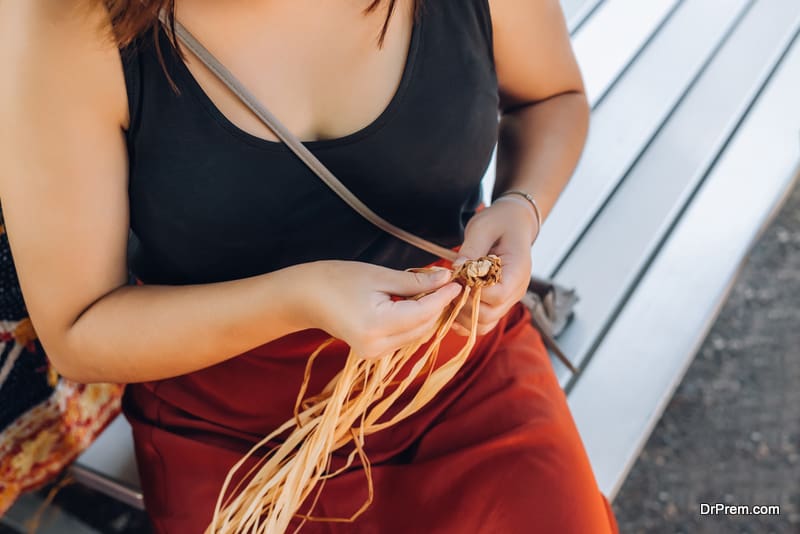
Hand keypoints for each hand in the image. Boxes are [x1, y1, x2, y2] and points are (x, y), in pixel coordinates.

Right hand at [294, 260, 461, 358]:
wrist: (305, 297)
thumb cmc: (337, 279)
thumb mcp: (379, 276)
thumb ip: (415, 281)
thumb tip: (446, 279)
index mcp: (377, 326)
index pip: (423, 313)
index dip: (443, 297)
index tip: (457, 282)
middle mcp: (377, 347)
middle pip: (424, 327)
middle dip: (439, 306)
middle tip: (447, 283)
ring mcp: (375, 354)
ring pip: (417, 334)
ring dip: (428, 314)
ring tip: (433, 290)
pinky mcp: (374, 353)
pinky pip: (405, 337)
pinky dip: (415, 321)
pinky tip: (416, 302)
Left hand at [451, 199, 536, 335]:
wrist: (513, 223)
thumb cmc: (499, 222)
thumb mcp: (483, 228)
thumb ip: (471, 249)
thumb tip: (457, 268)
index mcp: (518, 271)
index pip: (497, 295)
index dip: (472, 291)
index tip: (456, 278)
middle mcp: (516, 291)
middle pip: (489, 315)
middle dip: (463, 304)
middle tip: (448, 287)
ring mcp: (508, 299)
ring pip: (485, 324)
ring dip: (462, 315)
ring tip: (449, 295)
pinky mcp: (498, 303)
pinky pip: (483, 322)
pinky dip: (466, 319)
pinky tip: (453, 304)